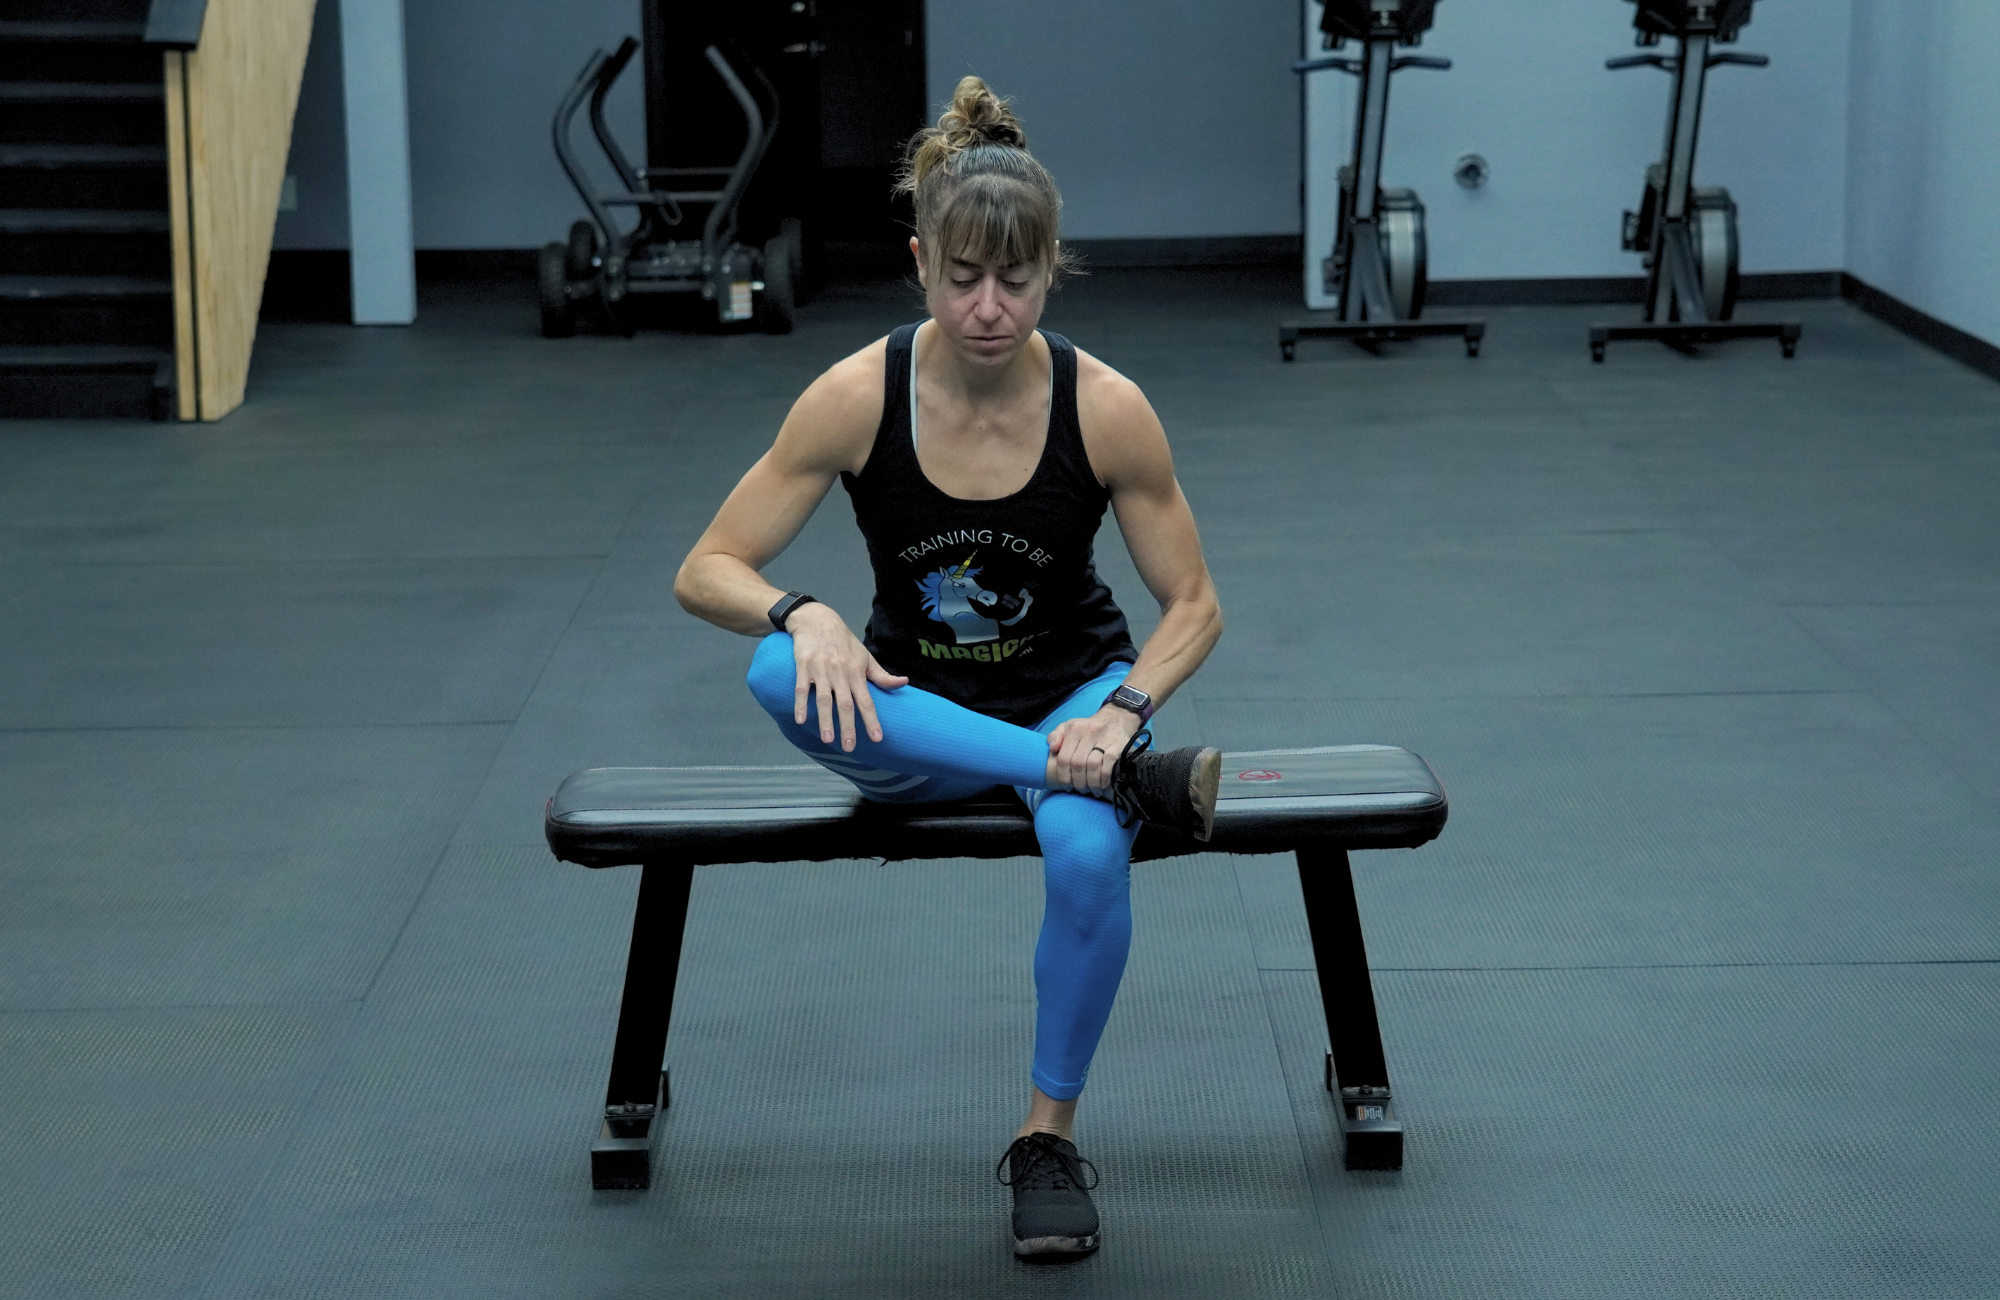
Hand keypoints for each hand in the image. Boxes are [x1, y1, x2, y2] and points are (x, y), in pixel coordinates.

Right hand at [785, 602, 907, 750]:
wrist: (816, 619)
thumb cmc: (843, 642)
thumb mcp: (865, 656)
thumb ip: (882, 675)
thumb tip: (904, 683)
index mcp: (856, 672)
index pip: (866, 700)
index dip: (872, 720)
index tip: (877, 738)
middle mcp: (840, 672)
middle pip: (845, 704)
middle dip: (848, 727)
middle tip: (850, 747)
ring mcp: (821, 670)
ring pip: (824, 699)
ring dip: (826, 720)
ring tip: (828, 740)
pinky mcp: (803, 666)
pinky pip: (801, 688)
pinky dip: (800, 704)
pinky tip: (801, 721)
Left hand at [1046, 705, 1143, 793]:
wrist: (1116, 719)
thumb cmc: (1087, 728)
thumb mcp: (1068, 727)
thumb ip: (1055, 736)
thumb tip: (1052, 748)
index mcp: (1075, 728)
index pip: (1064, 757)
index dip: (1063, 776)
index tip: (1067, 785)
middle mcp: (1090, 731)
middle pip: (1078, 763)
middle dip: (1078, 781)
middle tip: (1080, 789)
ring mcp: (1106, 738)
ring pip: (1093, 765)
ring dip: (1091, 782)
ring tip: (1091, 790)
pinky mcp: (1119, 745)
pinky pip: (1109, 764)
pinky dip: (1104, 777)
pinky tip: (1102, 785)